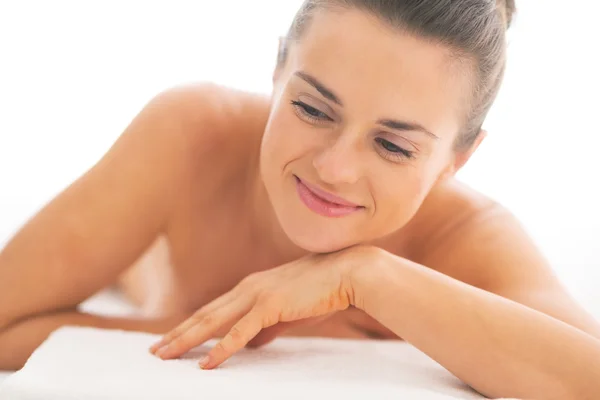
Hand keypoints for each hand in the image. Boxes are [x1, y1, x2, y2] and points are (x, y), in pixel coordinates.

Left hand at [149, 248, 364, 368]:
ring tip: (166, 355)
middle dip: (178, 333)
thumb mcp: (288, 312)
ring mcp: (257, 295)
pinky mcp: (271, 305)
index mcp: (251, 288)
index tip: (171, 339)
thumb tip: (252, 344)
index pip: (213, 310)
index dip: (190, 325)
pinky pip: (241, 331)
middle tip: (155, 351)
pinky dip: (222, 348)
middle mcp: (248, 288)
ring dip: (188, 339)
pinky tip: (207, 363)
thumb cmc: (320, 292)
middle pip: (205, 315)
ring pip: (213, 321)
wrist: (346, 272)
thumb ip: (267, 327)